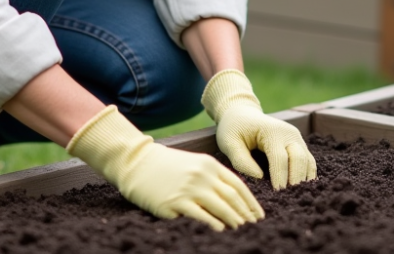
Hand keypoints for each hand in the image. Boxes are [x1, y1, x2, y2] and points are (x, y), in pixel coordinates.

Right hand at [66, 105, 263, 230]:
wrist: (136, 161)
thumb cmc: (165, 165)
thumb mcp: (192, 163)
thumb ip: (211, 177)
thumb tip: (231, 199)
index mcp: (209, 164)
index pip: (238, 185)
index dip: (250, 202)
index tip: (258, 215)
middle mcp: (202, 175)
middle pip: (232, 198)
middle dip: (245, 214)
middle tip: (253, 227)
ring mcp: (188, 189)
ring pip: (220, 208)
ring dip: (233, 221)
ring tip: (241, 230)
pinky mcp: (174, 202)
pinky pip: (200, 216)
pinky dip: (213, 225)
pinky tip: (221, 231)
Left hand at [202, 69, 316, 189]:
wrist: (242, 113)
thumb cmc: (234, 128)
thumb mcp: (229, 142)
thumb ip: (241, 160)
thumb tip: (259, 177)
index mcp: (272, 131)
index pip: (280, 159)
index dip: (280, 179)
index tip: (276, 196)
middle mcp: (289, 133)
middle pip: (300, 160)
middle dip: (295, 181)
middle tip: (288, 200)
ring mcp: (297, 138)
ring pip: (308, 162)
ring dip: (303, 180)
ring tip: (294, 198)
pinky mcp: (299, 144)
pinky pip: (308, 162)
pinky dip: (306, 176)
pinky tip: (300, 190)